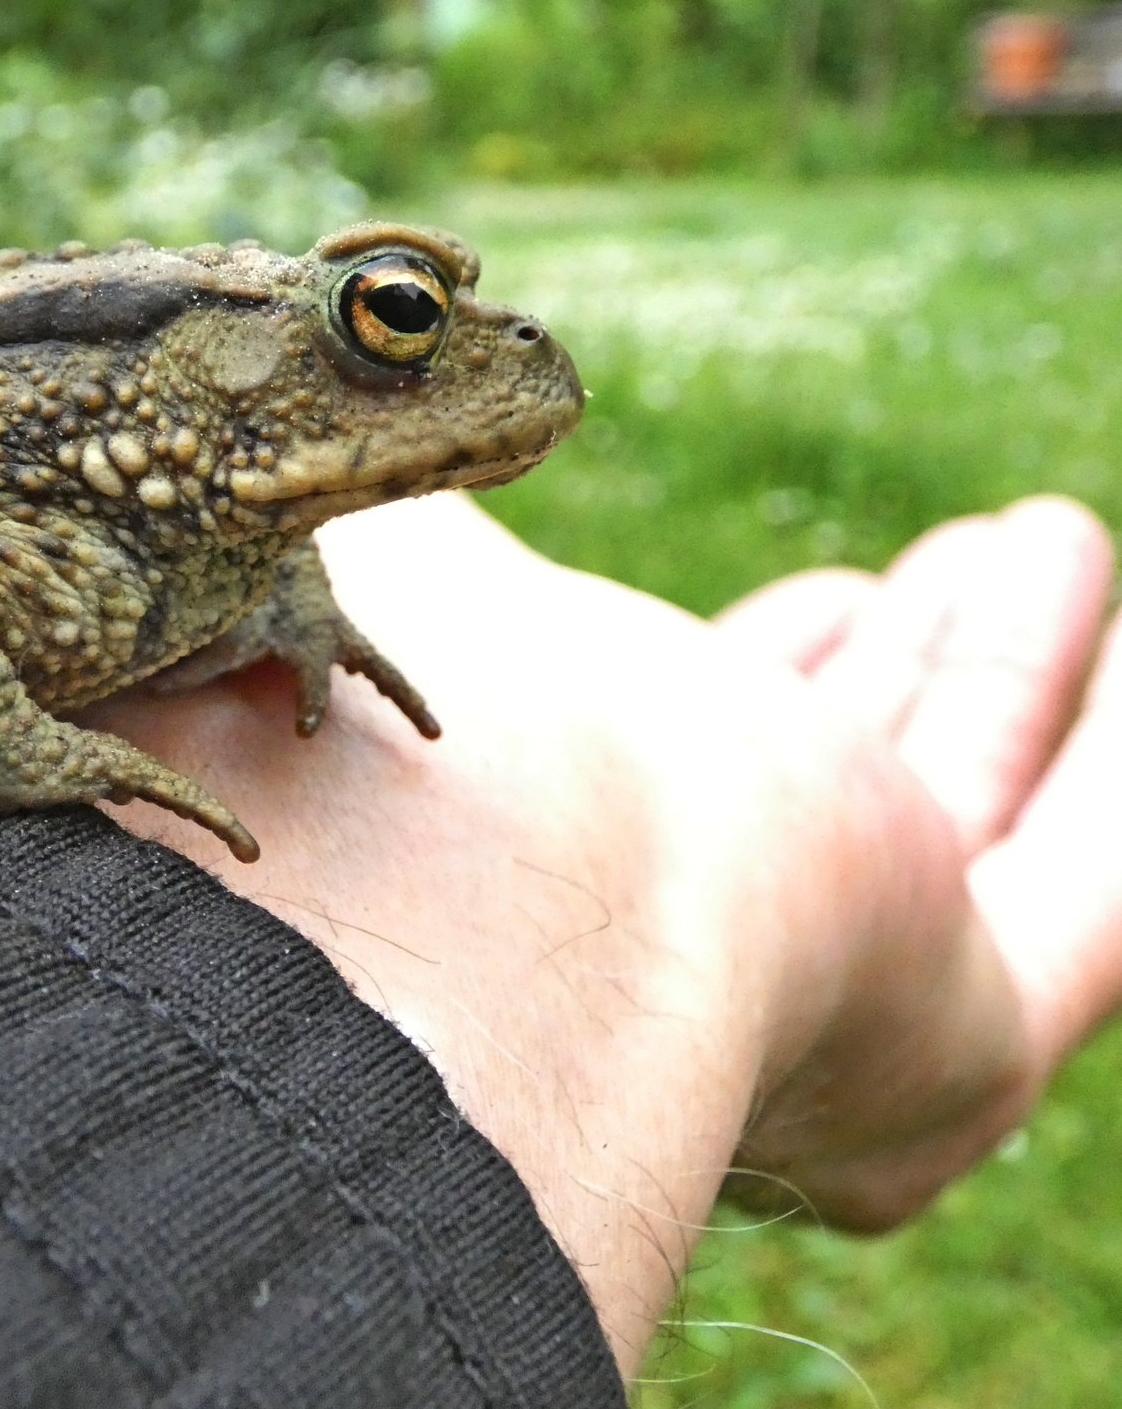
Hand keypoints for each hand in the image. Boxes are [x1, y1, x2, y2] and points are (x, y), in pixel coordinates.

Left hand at [90, 493, 1120, 1373]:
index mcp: (540, 862)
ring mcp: (810, 1003)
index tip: (824, 601)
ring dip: (1008, 679)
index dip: (767, 679)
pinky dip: (1110, 791)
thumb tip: (381, 378)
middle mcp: (668, 944)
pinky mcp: (943, 1031)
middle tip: (963, 561)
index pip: (681, 771)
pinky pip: (1081, 915)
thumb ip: (407, 494)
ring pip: (956, 825)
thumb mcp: (379, 559)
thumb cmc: (361, 732)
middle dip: (897, 670)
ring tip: (1041, 543)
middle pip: (831, 795)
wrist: (442, 903)